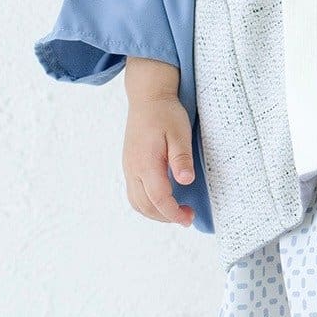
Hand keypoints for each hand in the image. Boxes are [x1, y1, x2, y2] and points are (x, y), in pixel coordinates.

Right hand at [122, 57, 196, 225]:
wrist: (147, 97)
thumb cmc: (165, 113)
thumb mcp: (180, 132)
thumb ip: (181, 158)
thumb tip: (186, 181)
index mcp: (146, 162)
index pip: (158, 199)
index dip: (173, 213)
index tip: (188, 218)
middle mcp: (133, 168)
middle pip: (145, 206)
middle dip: (166, 217)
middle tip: (187, 216)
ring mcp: (128, 167)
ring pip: (136, 202)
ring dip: (155, 213)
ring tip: (175, 211)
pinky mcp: (129, 165)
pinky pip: (134, 193)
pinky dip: (147, 203)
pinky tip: (162, 199)